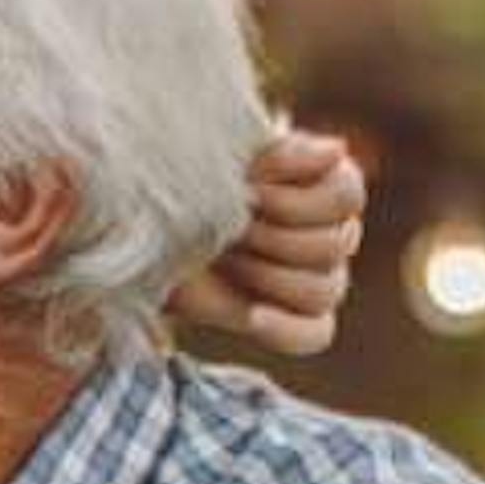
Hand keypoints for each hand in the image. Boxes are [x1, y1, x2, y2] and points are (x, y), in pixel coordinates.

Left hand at [168, 127, 366, 357]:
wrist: (138, 234)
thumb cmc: (182, 185)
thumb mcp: (223, 160)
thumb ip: (279, 155)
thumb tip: (336, 150)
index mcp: (322, 179)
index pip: (346, 196)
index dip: (297, 201)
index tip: (248, 195)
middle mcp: (329, 228)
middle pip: (335, 245)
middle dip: (273, 237)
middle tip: (226, 229)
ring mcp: (314, 276)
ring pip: (326, 289)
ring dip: (268, 275)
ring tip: (224, 258)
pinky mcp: (291, 317)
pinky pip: (316, 333)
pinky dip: (285, 328)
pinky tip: (252, 316)